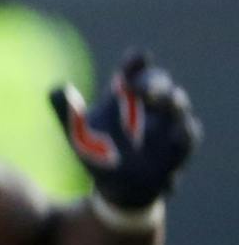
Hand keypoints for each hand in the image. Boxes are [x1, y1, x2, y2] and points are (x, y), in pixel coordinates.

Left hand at [50, 49, 201, 210]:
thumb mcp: (77, 132)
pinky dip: (185, 135)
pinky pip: (186, 141)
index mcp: (124, 97)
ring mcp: (168, 128)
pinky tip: (177, 131)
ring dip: (174, 105)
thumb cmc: (97, 151)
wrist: (115, 187)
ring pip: (179, 110)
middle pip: (160, 85)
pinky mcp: (177, 152)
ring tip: (167, 100)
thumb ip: (67, 111)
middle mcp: (150, 107)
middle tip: (142, 87)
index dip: (136, 63)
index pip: (132, 72)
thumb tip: (58, 89)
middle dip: (155, 82)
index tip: (138, 57)